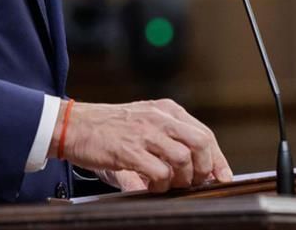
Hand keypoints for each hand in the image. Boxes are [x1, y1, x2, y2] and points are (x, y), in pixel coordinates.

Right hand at [51, 99, 232, 192]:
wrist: (73, 125)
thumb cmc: (107, 128)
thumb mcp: (143, 122)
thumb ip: (167, 137)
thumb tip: (195, 166)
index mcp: (165, 110)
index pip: (204, 133)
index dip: (217, 159)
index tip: (222, 177)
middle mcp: (159, 118)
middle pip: (201, 143)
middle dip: (204, 168)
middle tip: (196, 183)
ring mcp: (145, 133)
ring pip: (183, 158)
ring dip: (181, 179)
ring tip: (169, 185)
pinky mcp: (130, 150)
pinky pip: (159, 172)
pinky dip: (161, 185)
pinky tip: (152, 186)